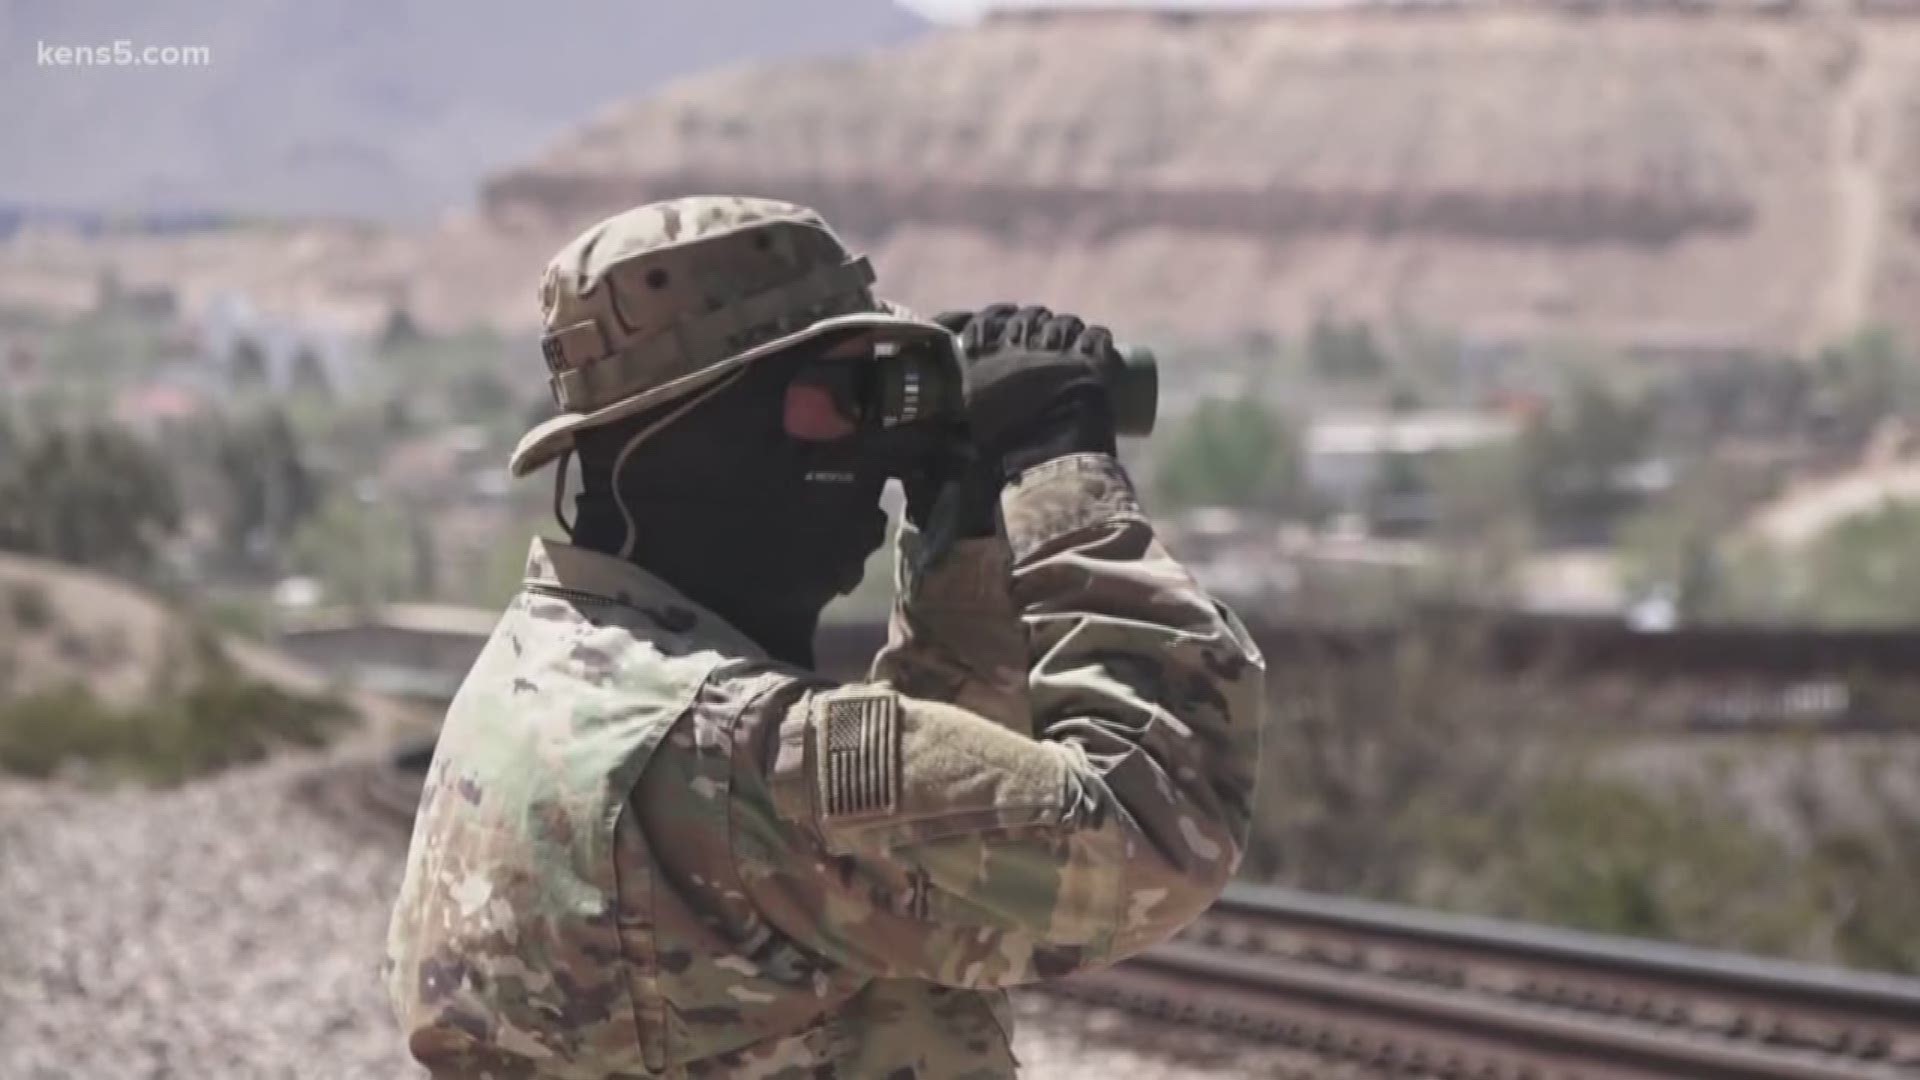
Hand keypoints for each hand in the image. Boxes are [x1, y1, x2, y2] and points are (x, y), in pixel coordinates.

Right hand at [948, 304, 1118, 476]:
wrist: (1043, 465)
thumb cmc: (1000, 452)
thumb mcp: (968, 428)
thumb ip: (963, 411)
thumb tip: (953, 419)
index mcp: (986, 358)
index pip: (989, 318)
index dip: (1000, 317)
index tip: (1008, 323)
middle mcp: (1019, 346)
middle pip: (1032, 315)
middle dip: (1039, 324)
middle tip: (1046, 342)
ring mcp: (1057, 351)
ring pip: (1066, 322)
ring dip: (1069, 331)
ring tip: (1072, 346)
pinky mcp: (1091, 362)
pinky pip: (1098, 336)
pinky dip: (1098, 341)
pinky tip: (1096, 349)